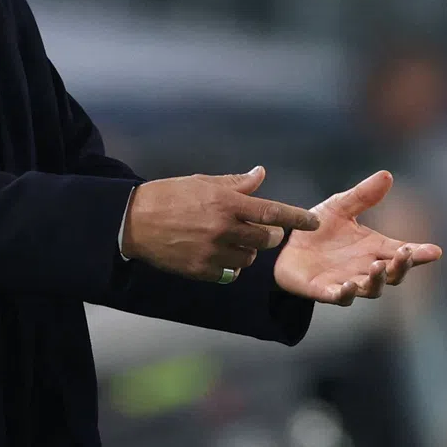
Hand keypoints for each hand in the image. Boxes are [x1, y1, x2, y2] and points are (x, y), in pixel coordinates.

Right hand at [122, 166, 318, 281]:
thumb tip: (261, 174)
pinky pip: (230, 273)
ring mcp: (212, 252)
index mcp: (226, 203)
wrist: (132, 222)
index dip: (297, 218)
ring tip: (233, 240)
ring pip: (249, 258)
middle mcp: (223, 229)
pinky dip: (231, 265)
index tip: (314, 222)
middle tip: (263, 230)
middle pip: (266, 239)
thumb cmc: (169, 196)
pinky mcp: (201, 270)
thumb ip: (236, 184)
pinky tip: (220, 254)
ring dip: (249, 250)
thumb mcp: (203, 183)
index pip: (272, 212)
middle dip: (270, 235)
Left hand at [274, 170, 441, 304]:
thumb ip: (363, 195)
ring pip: (371, 289)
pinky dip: (346, 294)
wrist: (286, 244)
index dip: (419, 253)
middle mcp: (365, 268)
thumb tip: (387, 175)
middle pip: (393, 274)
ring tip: (377, 267)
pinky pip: (339, 297)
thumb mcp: (340, 206)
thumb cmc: (319, 228)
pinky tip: (349, 285)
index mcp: (374, 248)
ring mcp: (347, 281)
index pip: (401, 252)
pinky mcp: (324, 291)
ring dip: (377, 280)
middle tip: (406, 254)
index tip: (435, 251)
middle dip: (402, 266)